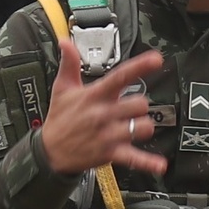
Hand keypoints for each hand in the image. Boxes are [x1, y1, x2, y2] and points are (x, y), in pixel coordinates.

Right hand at [39, 40, 167, 178]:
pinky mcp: (111, 153)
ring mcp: (109, 135)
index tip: (156, 59)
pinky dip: (148, 162)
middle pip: (139, 104)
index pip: (120, 77)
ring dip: (143, 126)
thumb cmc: (60, 119)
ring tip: (134, 126)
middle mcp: (104, 114)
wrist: (50, 152)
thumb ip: (69, 64)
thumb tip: (66, 43)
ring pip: (142, 127)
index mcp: (95, 96)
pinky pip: (134, 157)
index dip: (140, 66)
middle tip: (131, 108)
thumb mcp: (62, 89)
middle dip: (140, 106)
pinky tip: (159, 165)